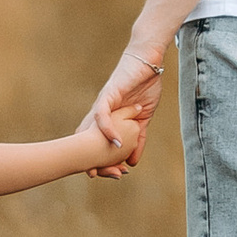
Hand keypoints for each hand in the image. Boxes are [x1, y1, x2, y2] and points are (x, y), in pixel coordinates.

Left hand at [83, 41, 163, 178]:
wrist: (149, 60)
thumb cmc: (144, 86)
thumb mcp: (143, 120)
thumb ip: (137, 139)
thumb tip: (132, 163)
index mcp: (107, 120)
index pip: (95, 143)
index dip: (98, 160)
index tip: (107, 176)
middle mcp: (100, 113)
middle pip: (87, 140)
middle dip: (91, 160)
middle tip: (99, 176)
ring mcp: (103, 103)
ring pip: (91, 130)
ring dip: (96, 150)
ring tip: (101, 166)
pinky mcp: (109, 94)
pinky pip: (102, 114)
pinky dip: (107, 130)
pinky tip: (116, 142)